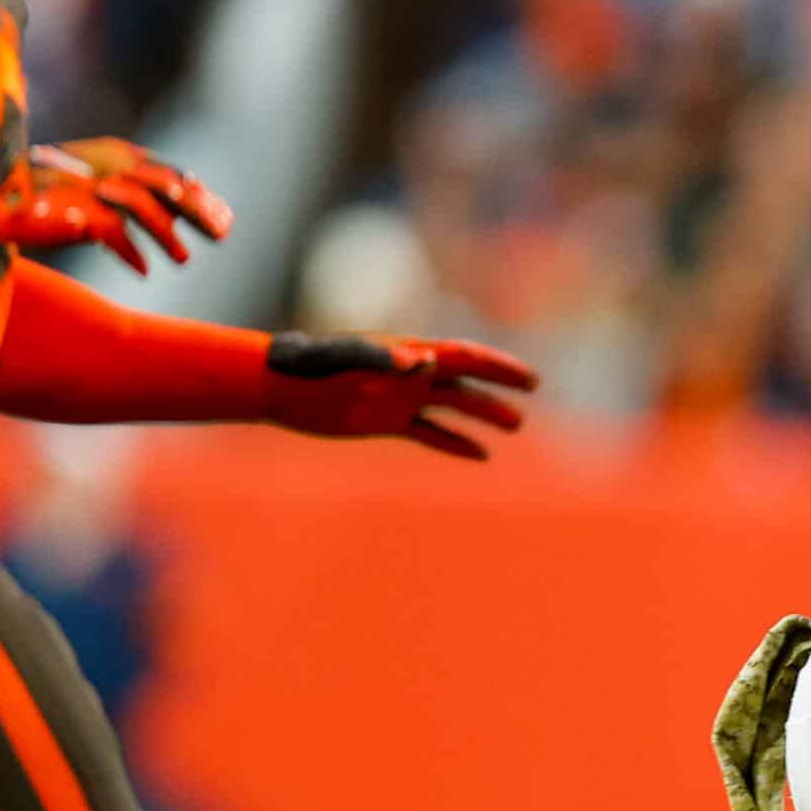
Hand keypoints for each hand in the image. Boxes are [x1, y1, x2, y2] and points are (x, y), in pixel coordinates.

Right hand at [0, 139, 231, 274]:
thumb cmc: (43, 190)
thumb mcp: (96, 181)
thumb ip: (133, 189)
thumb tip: (179, 207)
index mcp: (114, 154)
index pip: (167, 171)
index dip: (196, 193)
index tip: (221, 214)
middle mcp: (105, 165)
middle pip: (166, 184)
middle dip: (197, 209)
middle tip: (222, 233)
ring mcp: (89, 186)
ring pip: (143, 206)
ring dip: (167, 235)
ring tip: (183, 260)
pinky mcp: (71, 209)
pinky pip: (111, 231)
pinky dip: (130, 252)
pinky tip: (143, 270)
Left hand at [261, 333, 537, 459]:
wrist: (278, 385)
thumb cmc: (307, 367)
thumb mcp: (343, 359)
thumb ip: (381, 358)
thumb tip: (424, 360)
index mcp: (408, 355)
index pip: (464, 358)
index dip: (498, 367)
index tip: (529, 379)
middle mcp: (411, 374)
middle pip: (466, 380)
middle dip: (499, 386)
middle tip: (532, 394)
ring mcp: (401, 398)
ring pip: (453, 407)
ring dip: (484, 415)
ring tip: (515, 426)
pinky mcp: (386, 421)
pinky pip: (429, 433)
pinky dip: (455, 443)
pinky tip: (480, 455)